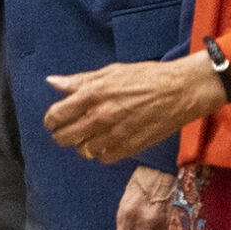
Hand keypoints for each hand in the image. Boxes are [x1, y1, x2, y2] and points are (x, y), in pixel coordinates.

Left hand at [45, 57, 218, 162]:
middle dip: (61, 135)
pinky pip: (104, 158)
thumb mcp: (110, 71)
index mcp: (92, 94)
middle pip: (65, 137)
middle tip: (66, 131)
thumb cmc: (146, 77)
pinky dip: (101, 153)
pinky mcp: (129, 147)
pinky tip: (106, 143)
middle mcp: (100, 116)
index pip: (57, 115)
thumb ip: (80, 80)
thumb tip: (53, 82)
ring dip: (82, 144)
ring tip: (89, 136)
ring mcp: (114, 134)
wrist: (179, 91)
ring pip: (84, 150)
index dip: (51, 119)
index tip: (54, 120)